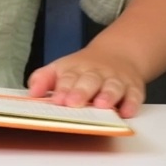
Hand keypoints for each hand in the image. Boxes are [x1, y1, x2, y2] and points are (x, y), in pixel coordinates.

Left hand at [26, 44, 146, 117]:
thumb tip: (32, 92)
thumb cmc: (83, 69)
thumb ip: (43, 79)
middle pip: (89, 80)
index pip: (67, 77)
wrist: (118, 54)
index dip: (62, 88)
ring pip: (112, 86)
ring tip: (101, 105)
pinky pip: (134, 95)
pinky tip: (127, 112)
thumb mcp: (61, 68)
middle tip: (74, 103)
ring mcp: (116, 80)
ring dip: (108, 95)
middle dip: (81, 92)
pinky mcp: (133, 88)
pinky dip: (132, 103)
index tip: (56, 99)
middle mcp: (96, 73)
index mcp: (75, 69)